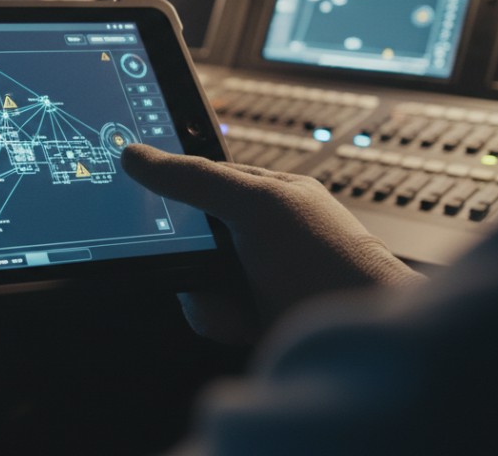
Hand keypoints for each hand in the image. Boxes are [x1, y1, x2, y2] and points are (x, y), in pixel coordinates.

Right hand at [121, 144, 423, 343]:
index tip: (130, 185)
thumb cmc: (331, 267)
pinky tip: (246, 321)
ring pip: (192, 276)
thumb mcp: (256, 207)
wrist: (367, 343)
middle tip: (207, 257)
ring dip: (206, 293)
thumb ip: (195, 179)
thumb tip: (137, 155)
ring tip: (239, 300)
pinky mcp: (252, 317)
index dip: (168, 182)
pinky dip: (218, 319)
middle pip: (187, 232)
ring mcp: (255, 276)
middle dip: (185, 252)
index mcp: (269, 194)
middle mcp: (260, 233)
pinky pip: (207, 313)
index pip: (200, 176)